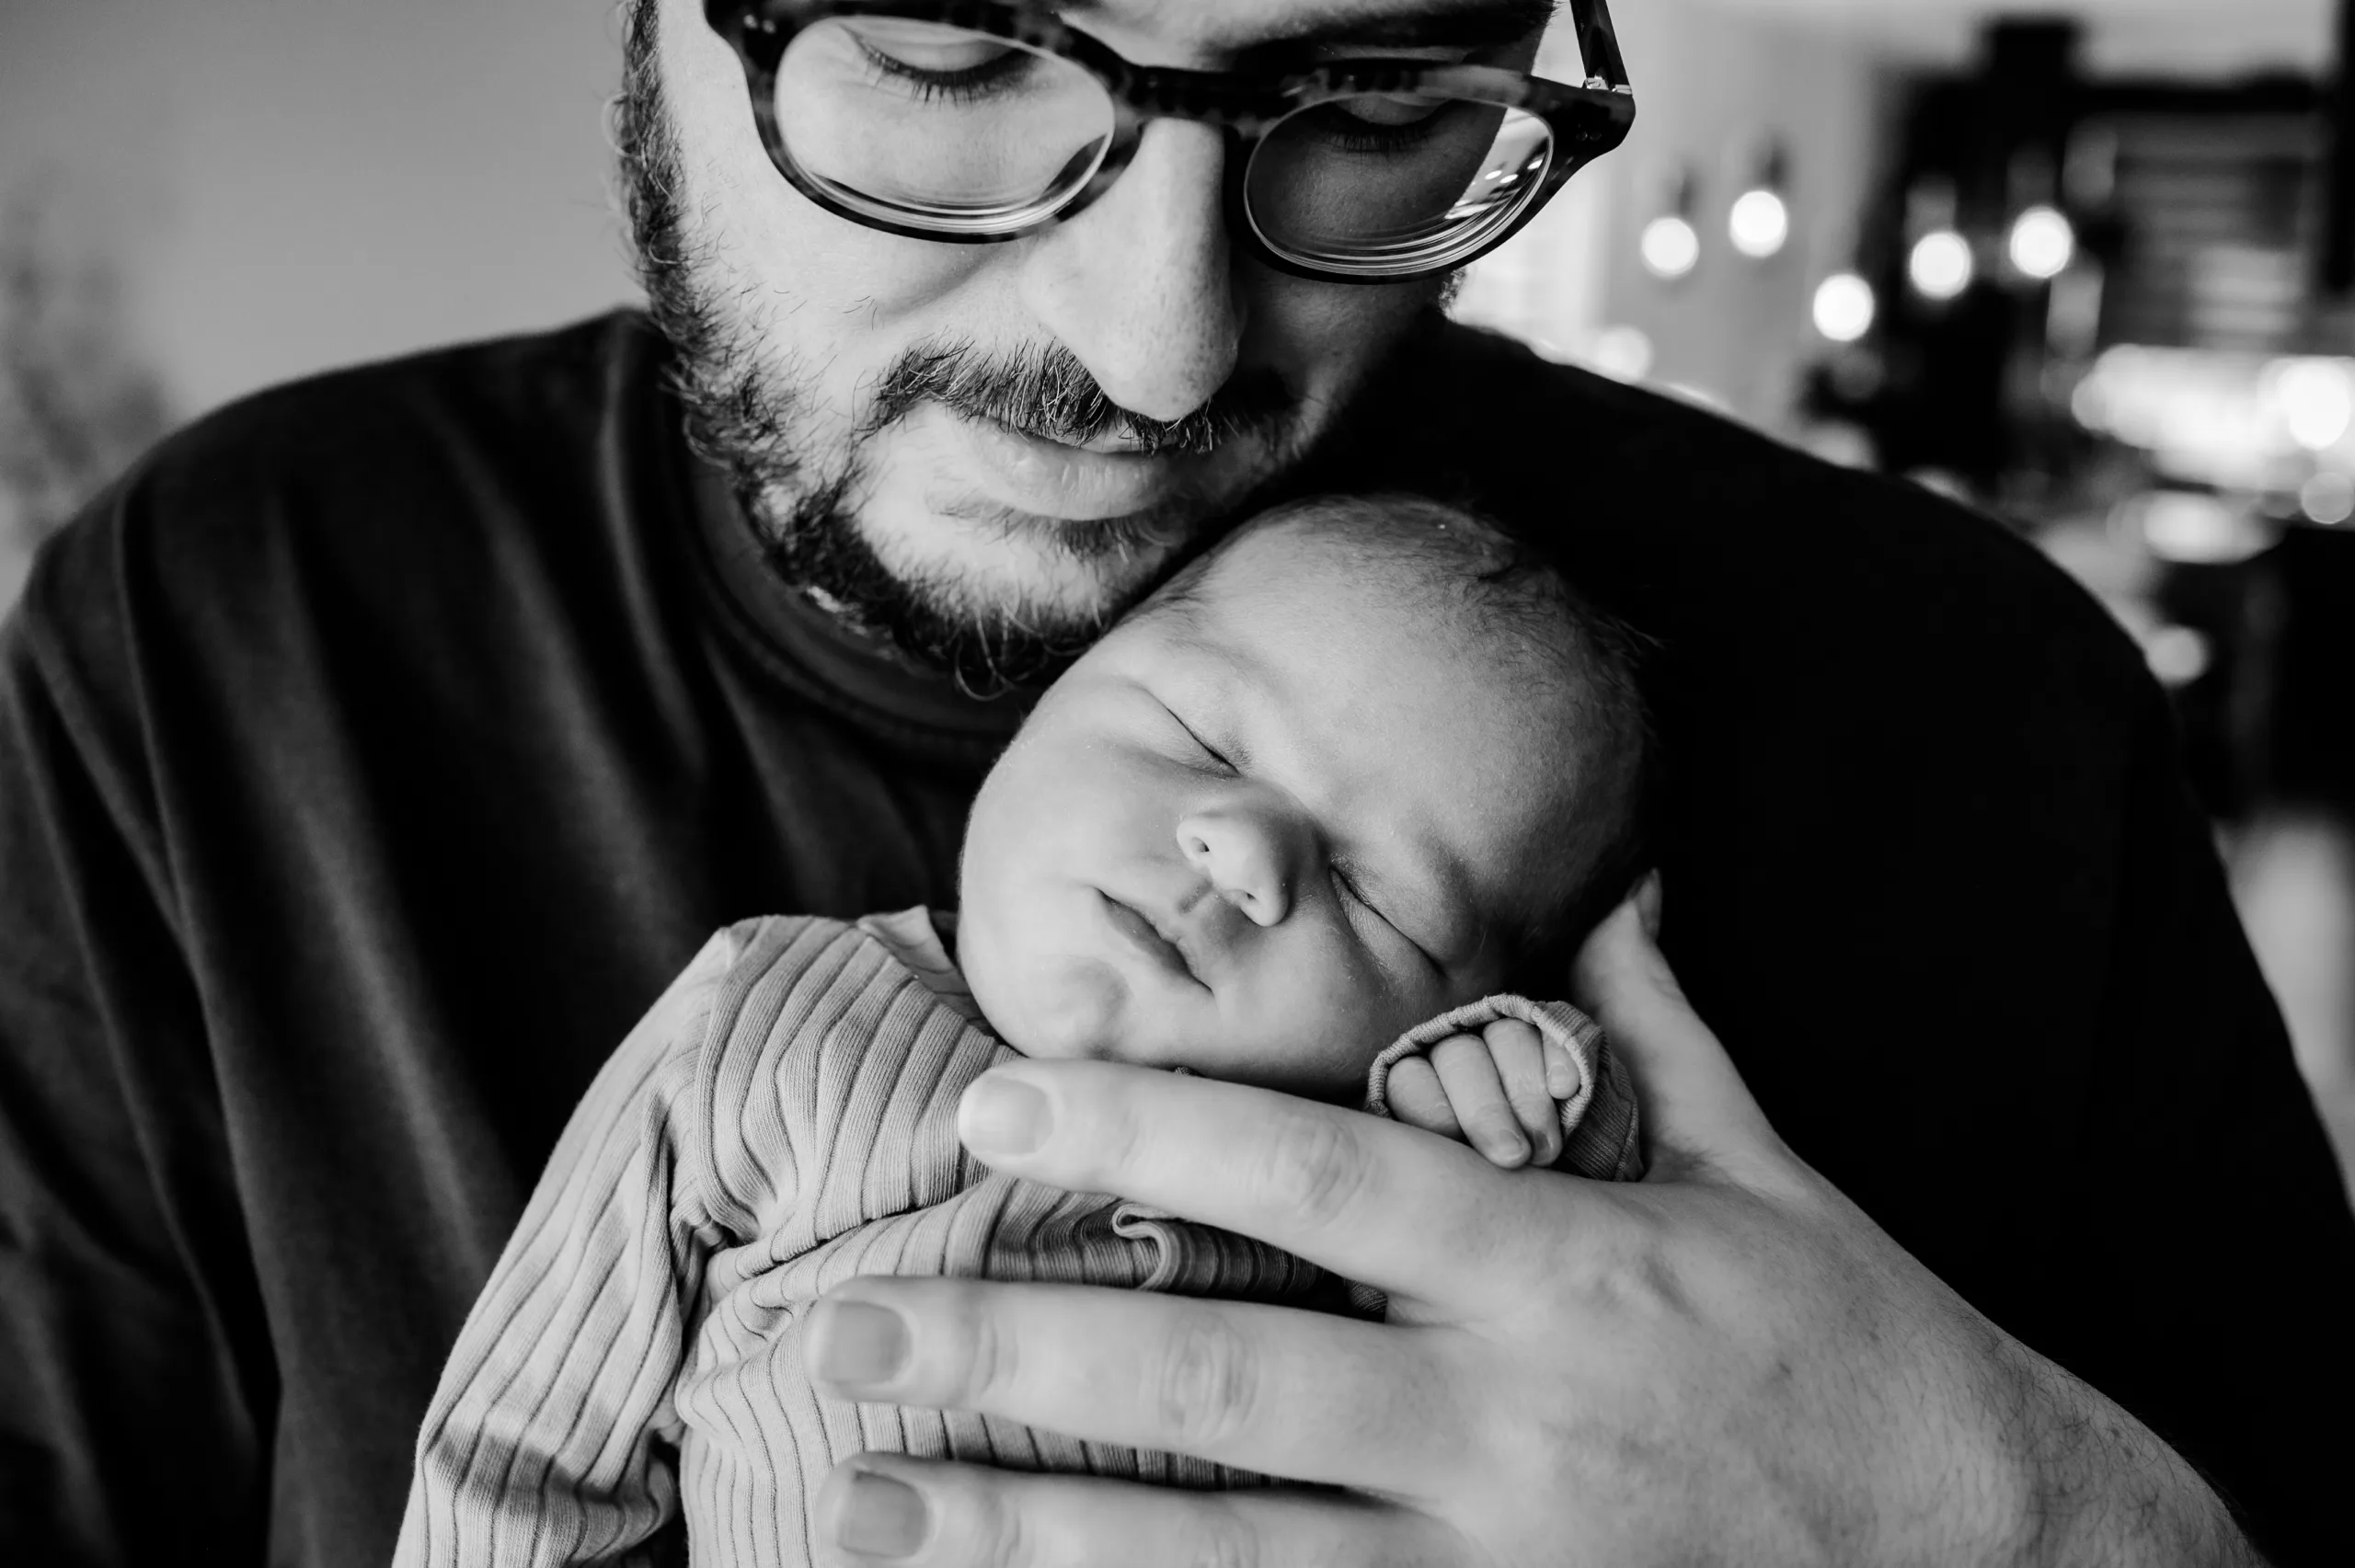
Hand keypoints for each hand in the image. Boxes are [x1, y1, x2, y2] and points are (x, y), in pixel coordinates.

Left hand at [801, 886, 2256, 1566]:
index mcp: (1559, 1270)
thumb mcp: (1769, 1174)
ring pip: (1217, 1550)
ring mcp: (1491, 1566)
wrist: (2012, 1566)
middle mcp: (1503, 1422)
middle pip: (1217, 1379)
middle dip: (1009, 1358)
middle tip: (829, 1341)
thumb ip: (1664, 1029)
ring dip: (1027, 1527)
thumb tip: (1622, 880)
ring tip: (860, 1502)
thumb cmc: (1870, 1354)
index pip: (1313, 1176)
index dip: (1142, 1127)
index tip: (990, 1101)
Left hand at [1383, 1018, 1578, 1167]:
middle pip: (1459, 1058)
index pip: (1411, 1082)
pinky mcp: (1552, 1030)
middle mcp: (1455, 1050)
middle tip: (1511, 1157)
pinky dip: (1558, 1059)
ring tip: (1545, 1148)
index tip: (1456, 1151)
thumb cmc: (1488, 1184)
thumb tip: (1414, 1197)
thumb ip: (1439, 1173)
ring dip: (1526, 1095)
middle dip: (1486, 1111)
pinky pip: (1553, 1031)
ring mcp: (1504, 1034)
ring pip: (1507, 1039)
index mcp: (1419, 1083)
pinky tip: (1564, 1089)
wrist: (1557, 1177)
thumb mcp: (1456, 1180)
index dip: (1433, 1114)